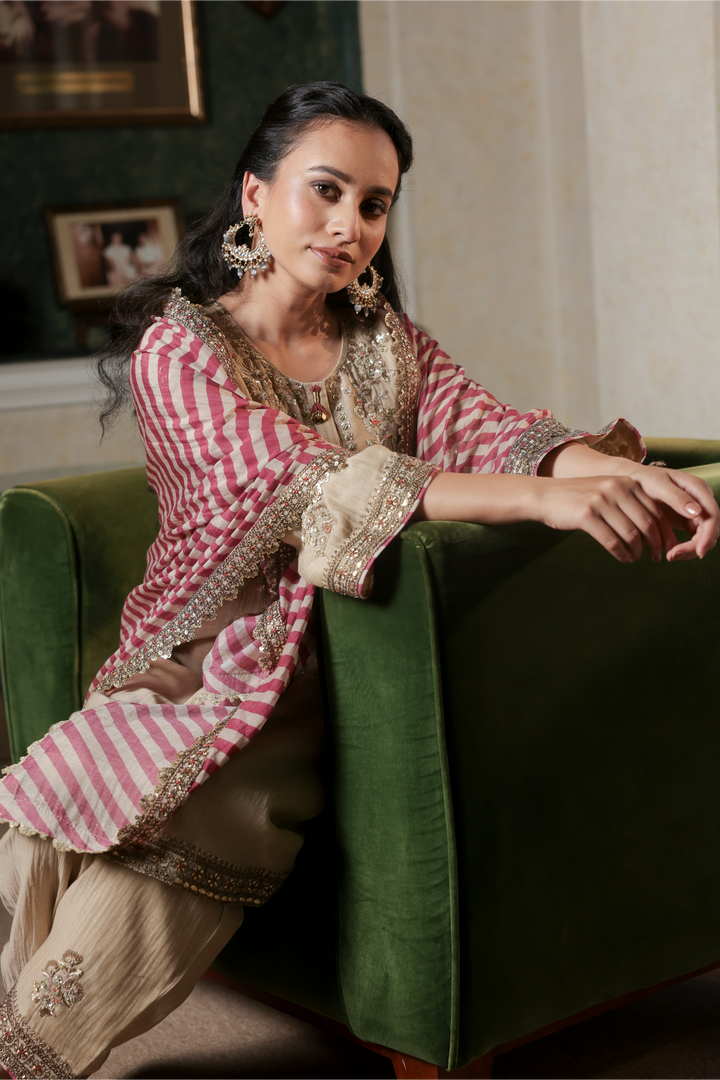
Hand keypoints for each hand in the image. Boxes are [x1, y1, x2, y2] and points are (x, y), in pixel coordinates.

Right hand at [534, 467, 718, 562]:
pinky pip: (612, 541)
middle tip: (657, 556)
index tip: (668, 546)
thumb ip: (629, 502)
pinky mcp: (586, 515)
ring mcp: (601, 501)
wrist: (545, 495)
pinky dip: (621, 553)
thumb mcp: (607, 490)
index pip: (655, 510)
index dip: (665, 531)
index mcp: (626, 482)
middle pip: (647, 523)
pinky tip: (623, 558)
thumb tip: (653, 527)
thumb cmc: (578, 498)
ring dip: (637, 551)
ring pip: (631, 534)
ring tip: (636, 558)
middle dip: (656, 544)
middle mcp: (617, 489)